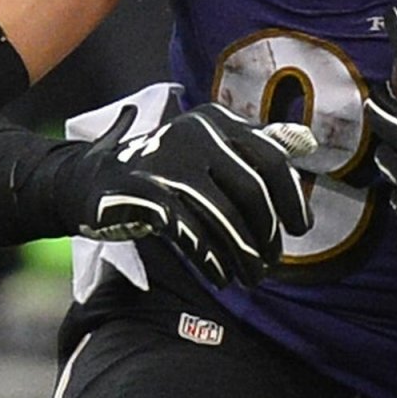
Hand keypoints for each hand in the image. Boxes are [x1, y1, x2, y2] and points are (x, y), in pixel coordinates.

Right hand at [73, 103, 315, 288]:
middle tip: (270, 264)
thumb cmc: (163, 170)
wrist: (89, 181)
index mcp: (217, 119)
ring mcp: (167, 161)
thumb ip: (254, 146)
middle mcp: (195, 133)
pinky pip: (190, 232)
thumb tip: (307, 141)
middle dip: (267, 235)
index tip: (300, 229)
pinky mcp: (143, 193)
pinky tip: (220, 275)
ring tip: (249, 277)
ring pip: (224, 217)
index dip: (292, 198)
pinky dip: (211, 258)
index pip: (271, 159)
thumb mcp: (209, 148)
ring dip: (243, 255)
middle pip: (252, 192)